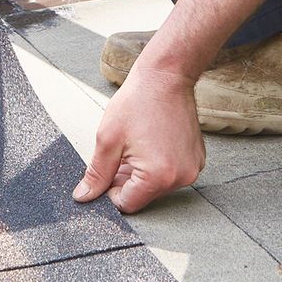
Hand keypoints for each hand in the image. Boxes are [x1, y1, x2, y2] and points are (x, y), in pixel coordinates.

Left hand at [73, 65, 204, 213]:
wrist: (166, 76)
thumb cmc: (138, 102)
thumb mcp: (108, 139)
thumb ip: (97, 173)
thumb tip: (84, 196)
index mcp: (158, 176)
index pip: (127, 204)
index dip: (111, 190)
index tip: (107, 171)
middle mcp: (181, 177)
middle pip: (143, 196)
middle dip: (126, 179)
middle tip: (120, 152)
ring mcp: (192, 168)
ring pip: (156, 186)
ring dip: (141, 172)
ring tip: (137, 144)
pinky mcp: (197, 159)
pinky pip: (171, 173)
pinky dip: (158, 164)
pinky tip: (151, 141)